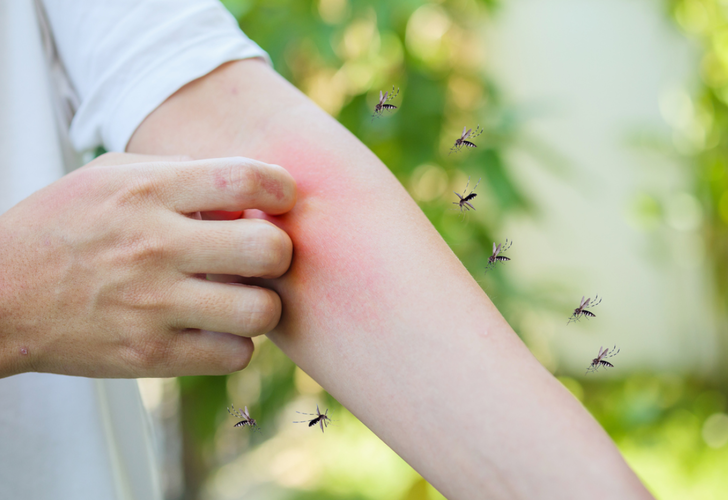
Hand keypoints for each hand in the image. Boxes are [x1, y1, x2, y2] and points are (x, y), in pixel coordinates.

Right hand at [0, 153, 295, 377]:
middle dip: (279, 251)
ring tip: (240, 296)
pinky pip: (234, 355)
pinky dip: (235, 343)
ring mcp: (154, 306)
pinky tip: (215, 328)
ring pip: (260, 312)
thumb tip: (249, 191)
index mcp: (148, 191)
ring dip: (262, 304)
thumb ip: (182, 172)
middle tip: (261, 255)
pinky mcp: (150, 356)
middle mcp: (156, 247)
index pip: (245, 177)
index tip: (280, 198)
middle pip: (268, 249)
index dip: (281, 187)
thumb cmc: (64, 225)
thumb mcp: (112, 175)